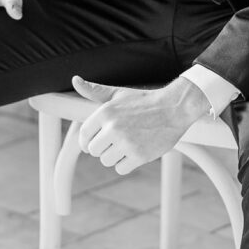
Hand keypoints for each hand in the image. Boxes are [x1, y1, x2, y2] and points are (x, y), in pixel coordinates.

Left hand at [73, 74, 209, 173]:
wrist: (173, 108)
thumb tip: (75, 80)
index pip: (84, 135)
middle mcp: (113, 128)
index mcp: (106, 112)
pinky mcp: (139, 156)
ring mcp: (126, 143)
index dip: (86, 142)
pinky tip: (134, 152)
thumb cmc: (144, 101)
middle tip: (116, 141)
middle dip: (103, 148)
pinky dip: (126, 164)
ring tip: (127, 144)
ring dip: (114, 156)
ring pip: (106, 161)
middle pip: (94, 150)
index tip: (91, 144)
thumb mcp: (118, 94)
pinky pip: (120, 168)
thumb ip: (95, 91)